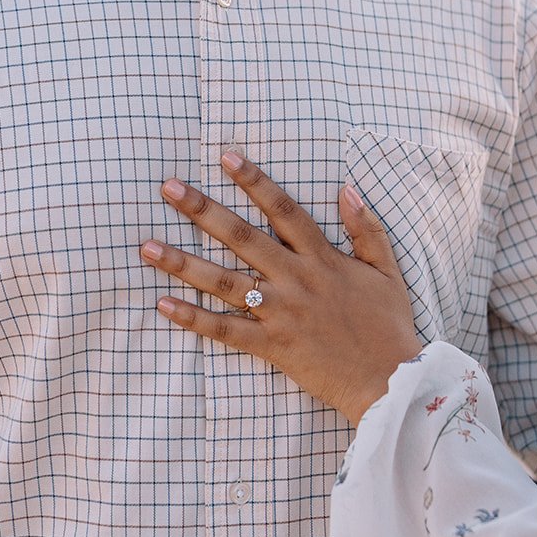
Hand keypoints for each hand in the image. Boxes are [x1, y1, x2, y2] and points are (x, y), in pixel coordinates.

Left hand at [140, 152, 422, 425]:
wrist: (389, 380)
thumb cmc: (388, 325)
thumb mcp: (387, 271)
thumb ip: (366, 229)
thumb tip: (347, 188)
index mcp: (323, 259)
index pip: (283, 210)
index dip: (255, 181)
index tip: (226, 156)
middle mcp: (296, 280)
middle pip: (242, 238)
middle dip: (203, 210)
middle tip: (169, 188)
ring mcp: (281, 313)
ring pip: (224, 282)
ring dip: (183, 262)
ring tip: (147, 245)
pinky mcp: (271, 346)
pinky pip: (225, 331)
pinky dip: (193, 318)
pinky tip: (163, 304)